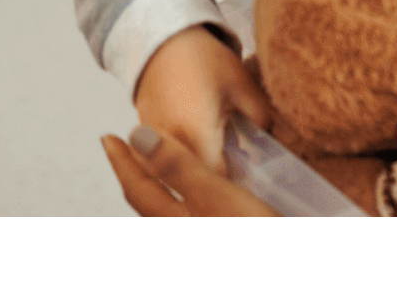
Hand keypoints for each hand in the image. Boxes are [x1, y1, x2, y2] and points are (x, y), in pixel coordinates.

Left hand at [102, 125, 276, 216]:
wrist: (287, 262)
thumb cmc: (254, 231)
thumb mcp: (216, 194)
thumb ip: (178, 166)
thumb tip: (137, 135)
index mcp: (175, 221)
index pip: (138, 188)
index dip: (122, 161)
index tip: (108, 137)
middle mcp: (183, 231)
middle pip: (150, 203)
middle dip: (139, 176)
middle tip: (128, 152)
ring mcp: (202, 233)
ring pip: (170, 211)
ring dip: (162, 187)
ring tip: (160, 168)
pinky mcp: (220, 231)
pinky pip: (190, 214)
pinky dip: (185, 197)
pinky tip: (199, 194)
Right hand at [133, 25, 272, 174]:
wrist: (161, 40)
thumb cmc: (204, 59)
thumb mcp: (241, 84)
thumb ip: (260, 117)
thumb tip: (269, 144)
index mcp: (197, 130)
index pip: (217, 178)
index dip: (236, 184)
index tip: (252, 180)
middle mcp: (169, 144)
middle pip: (195, 182)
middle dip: (217, 183)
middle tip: (239, 173)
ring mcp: (151, 144)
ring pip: (175, 177)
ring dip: (197, 175)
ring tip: (219, 163)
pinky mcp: (144, 141)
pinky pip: (161, 165)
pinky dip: (181, 164)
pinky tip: (199, 152)